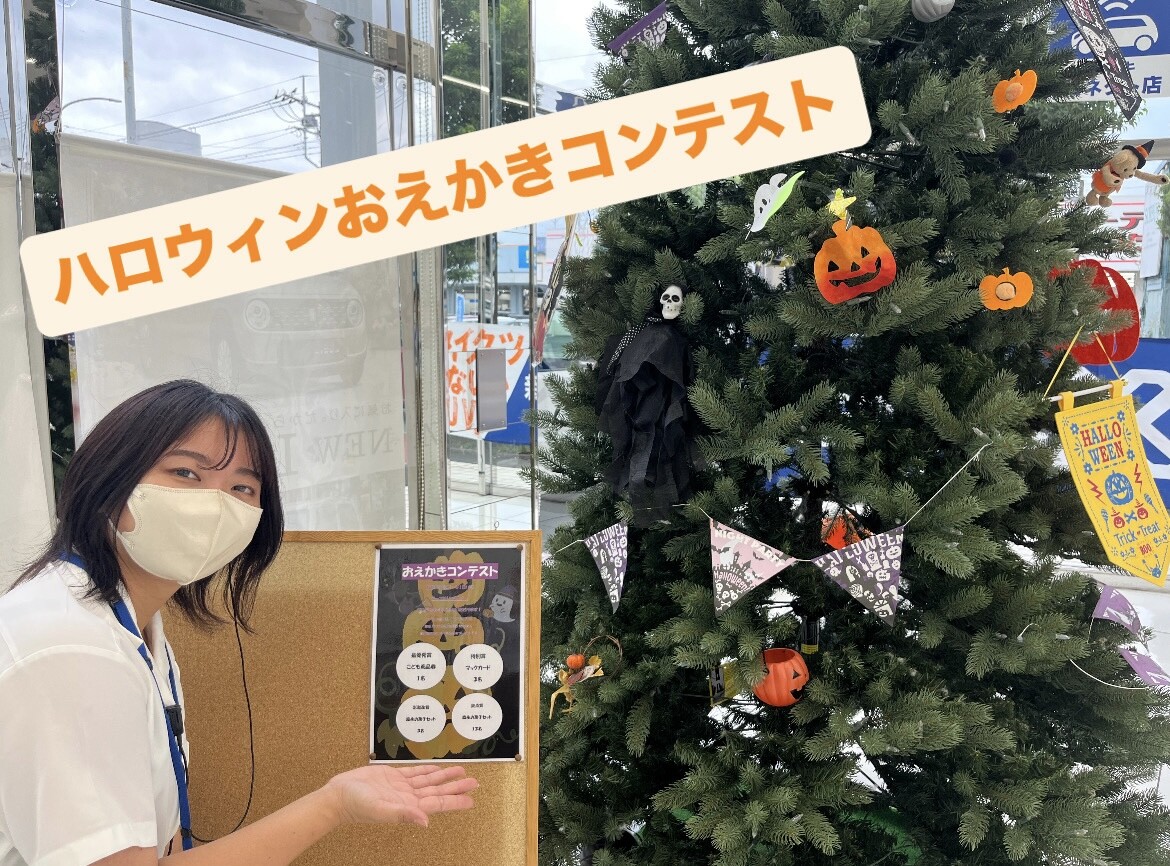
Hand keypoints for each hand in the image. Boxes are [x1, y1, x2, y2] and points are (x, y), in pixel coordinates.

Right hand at [322, 764, 477, 826]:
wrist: (338, 796)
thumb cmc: (356, 806)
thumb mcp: (380, 811)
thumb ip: (403, 815)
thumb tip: (425, 822)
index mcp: (408, 807)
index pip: (437, 803)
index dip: (455, 801)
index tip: (471, 799)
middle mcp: (408, 797)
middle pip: (438, 791)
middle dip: (456, 787)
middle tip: (474, 782)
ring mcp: (401, 787)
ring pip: (429, 780)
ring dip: (445, 776)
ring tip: (462, 772)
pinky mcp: (392, 777)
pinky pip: (415, 773)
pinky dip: (427, 770)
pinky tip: (437, 768)